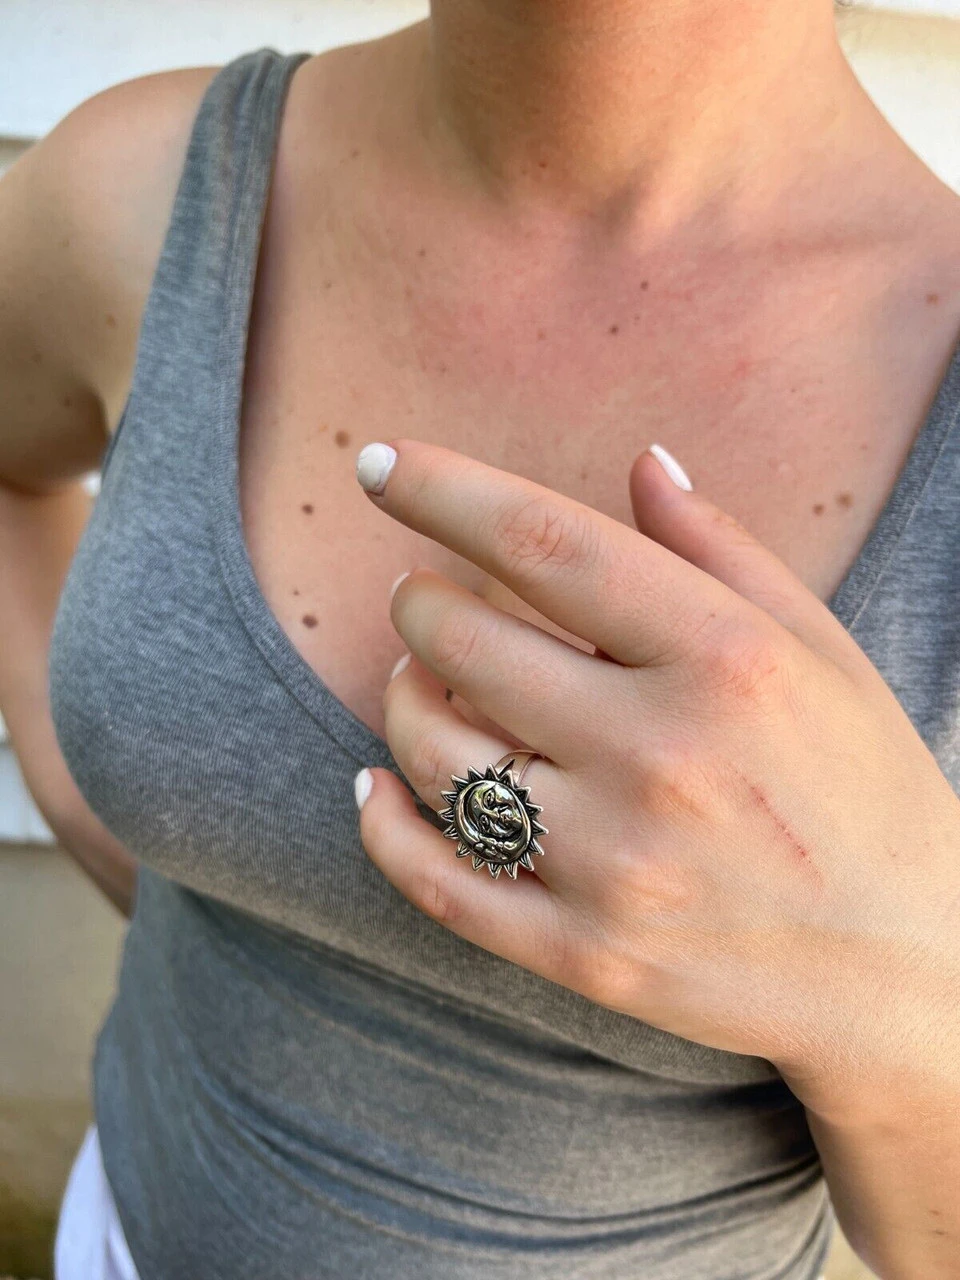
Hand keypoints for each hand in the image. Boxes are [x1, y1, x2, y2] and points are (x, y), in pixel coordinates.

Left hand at [353, 439, 959, 1122]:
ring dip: (404, 695)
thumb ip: (723, 549)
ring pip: (433, 753)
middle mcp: (661, 757)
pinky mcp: (584, 954)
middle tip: (429, 594)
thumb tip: (642, 462)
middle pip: (463, 642)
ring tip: (423, 675)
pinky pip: (434, 881)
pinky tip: (373, 783)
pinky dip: (381, 822)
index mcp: (726, 661)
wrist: (911, 973)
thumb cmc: (868, 789)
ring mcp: (615, 865)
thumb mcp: (821, 650)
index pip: (545, 543)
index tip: (374, 461)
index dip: (441, 488)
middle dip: (420, 601)